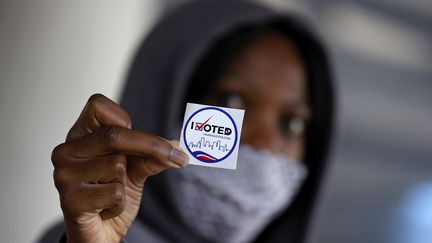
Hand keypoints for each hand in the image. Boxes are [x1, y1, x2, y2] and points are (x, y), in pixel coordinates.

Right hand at [51, 94, 187, 242]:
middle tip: (178, 157)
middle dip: (151, 146)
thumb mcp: (135, 169)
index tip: (137, 134)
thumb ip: (151, 155)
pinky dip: (119, 204)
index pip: (98, 105)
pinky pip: (115, 193)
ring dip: (125, 184)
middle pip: (114, 135)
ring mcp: (64, 175)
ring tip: (109, 193)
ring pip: (117, 166)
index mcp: (80, 135)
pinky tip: (105, 208)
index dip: (123, 119)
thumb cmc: (111, 194)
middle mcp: (67, 151)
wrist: (99, 232)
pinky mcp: (70, 200)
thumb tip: (177, 145)